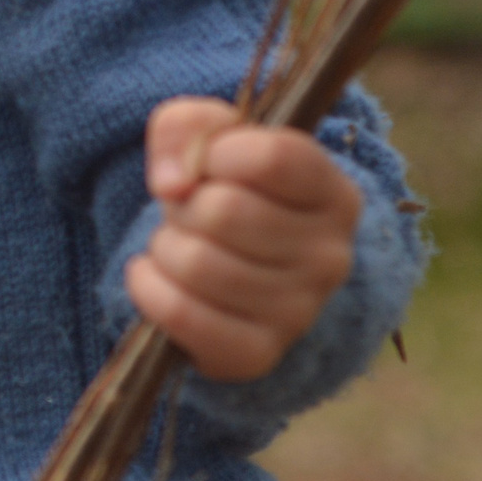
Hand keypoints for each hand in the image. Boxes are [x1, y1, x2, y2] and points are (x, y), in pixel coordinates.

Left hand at [125, 96, 361, 382]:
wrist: (235, 266)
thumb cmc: (226, 188)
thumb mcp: (210, 136)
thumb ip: (187, 126)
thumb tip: (172, 182)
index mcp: (333, 193)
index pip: (273, 157)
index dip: (216, 152)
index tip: (206, 163)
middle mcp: (330, 257)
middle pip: (223, 210)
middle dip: (185, 203)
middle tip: (192, 212)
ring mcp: (299, 311)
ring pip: (196, 262)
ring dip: (166, 245)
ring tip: (182, 244)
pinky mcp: (257, 353)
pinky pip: (181, 314)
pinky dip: (148, 287)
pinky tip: (156, 275)